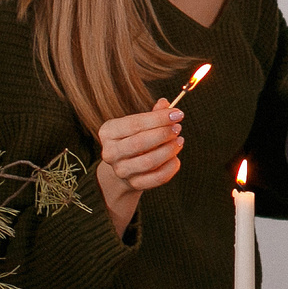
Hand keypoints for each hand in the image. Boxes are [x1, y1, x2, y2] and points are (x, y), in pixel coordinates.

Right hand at [94, 100, 183, 234]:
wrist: (125, 167)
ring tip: (179, 141)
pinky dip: (171, 166)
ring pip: (149, 161)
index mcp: (108, 132)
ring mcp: (121, 171)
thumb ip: (152, 114)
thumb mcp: (138, 124)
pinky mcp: (134, 184)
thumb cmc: (133, 139)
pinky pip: (158, 177)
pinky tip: (176, 157)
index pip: (135, 124)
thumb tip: (165, 104)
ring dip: (169, 149)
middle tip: (178, 128)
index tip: (178, 114)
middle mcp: (110, 153)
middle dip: (164, 134)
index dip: (159, 118)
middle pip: (140, 143)